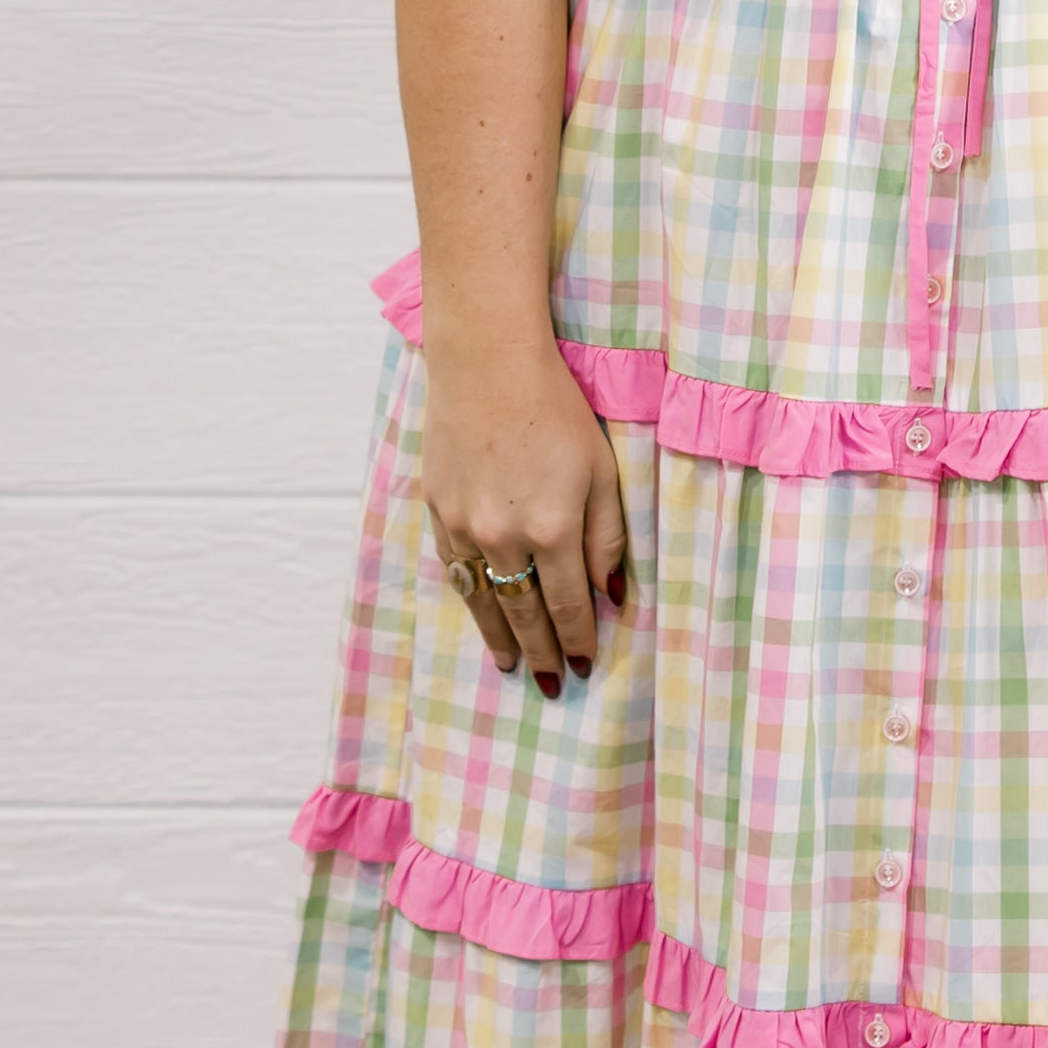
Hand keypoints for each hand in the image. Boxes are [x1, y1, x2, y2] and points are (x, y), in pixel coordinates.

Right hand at [418, 342, 628, 698]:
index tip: (584, 667)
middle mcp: (503, 537)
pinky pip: (454, 568)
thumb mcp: (602, 470)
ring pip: (483, 599)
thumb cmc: (556, 408)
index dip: (577, 639)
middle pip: (524, 613)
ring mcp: (463, 525)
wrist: (487, 362)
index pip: (568, 604)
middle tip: (549, 685)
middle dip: (541, 652)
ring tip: (512, 665)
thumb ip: (607, 536)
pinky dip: (470, 597)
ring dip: (499, 637)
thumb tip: (611, 593)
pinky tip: (480, 611)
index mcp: (552, 528)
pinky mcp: (437, 508)